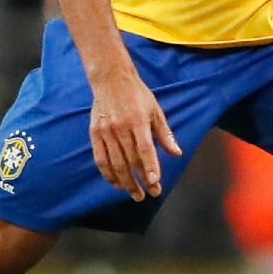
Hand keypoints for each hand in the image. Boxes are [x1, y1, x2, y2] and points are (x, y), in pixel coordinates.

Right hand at [88, 66, 181, 199]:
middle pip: (130, 160)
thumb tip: (177, 153)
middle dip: (140, 180)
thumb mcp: (156, 110)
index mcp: (138, 121)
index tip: (155, 182)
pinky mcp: (95, 133)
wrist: (111, 79)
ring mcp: (106, 131)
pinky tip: (116, 183)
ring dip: (125, 182)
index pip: (145, 149)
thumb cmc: (138, 95)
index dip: (150, 167)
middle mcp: (121, 127)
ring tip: (135, 193)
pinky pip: (100, 159)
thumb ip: (165, 134)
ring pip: (115, 163)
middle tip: (149, 194)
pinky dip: (108, 173)